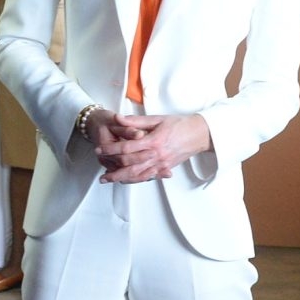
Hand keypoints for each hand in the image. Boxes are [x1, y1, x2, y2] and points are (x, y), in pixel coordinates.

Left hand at [96, 113, 211, 183]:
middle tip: (100, 171)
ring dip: (122, 179)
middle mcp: (157, 155)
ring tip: (108, 180)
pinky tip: (126, 181)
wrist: (200, 134)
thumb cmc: (179, 124)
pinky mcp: (165, 168)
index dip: (110, 150)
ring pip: (138, 175)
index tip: (99, 150)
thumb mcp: (157, 119)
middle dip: (113, 169)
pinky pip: (148, 177)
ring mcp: (162, 164)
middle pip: (130, 165)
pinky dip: (136, 180)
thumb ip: (136, 121)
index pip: (126, 148)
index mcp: (153, 141)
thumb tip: (118, 118)